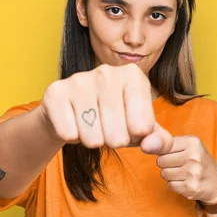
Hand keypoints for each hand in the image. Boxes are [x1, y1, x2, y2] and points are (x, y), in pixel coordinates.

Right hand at [38, 63, 172, 153]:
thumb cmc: (114, 120)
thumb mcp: (142, 130)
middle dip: (113, 141)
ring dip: (92, 140)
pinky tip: (73, 123)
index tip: (128, 124)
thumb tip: (152, 145)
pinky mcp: (55, 92)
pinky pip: (69, 134)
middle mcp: (107, 71)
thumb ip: (161, 141)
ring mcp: (79, 79)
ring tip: (90, 126)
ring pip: (93, 138)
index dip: (135, 136)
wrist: (71, 112)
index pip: (142, 128)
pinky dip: (71, 137)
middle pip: (118, 136)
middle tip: (106, 128)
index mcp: (134, 75)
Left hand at [153, 135, 216, 203]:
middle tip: (180, 166)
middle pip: (160, 161)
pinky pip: (170, 185)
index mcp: (192, 142)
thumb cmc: (199, 162)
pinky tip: (185, 182)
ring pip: (164, 174)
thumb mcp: (190, 146)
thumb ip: (170, 143)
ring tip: (183, 174)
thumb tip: (146, 145)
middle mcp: (193, 156)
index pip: (163, 146)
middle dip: (166, 165)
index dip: (165, 152)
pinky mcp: (190, 187)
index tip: (173, 155)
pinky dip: (175, 185)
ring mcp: (193, 173)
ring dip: (170, 176)